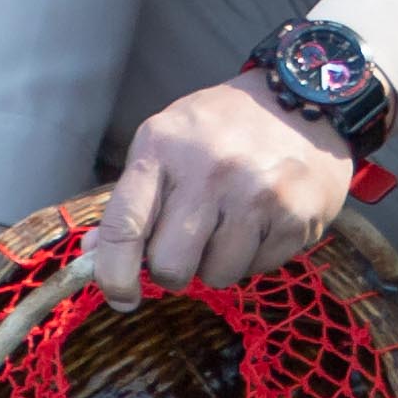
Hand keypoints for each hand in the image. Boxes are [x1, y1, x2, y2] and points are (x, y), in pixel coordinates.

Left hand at [100, 77, 354, 286]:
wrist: (304, 101)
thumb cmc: (224, 128)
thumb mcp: (168, 143)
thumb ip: (132, 200)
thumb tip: (92, 256)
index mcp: (163, 147)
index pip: (124, 226)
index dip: (113, 274)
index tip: (119, 296)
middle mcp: (209, 170)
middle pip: (170, 264)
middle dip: (173, 271)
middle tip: (186, 251)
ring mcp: (255, 194)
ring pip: (217, 275)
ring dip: (218, 263)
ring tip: (232, 224)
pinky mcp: (295, 216)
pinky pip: (258, 269)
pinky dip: (255, 256)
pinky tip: (263, 221)